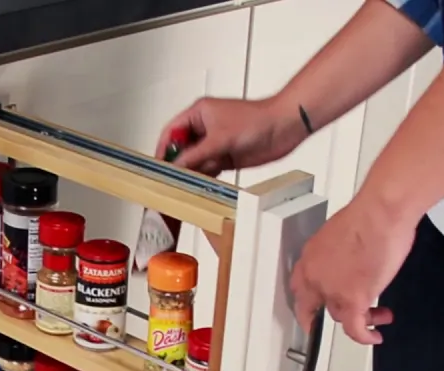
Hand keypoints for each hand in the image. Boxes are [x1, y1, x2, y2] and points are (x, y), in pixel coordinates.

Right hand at [156, 96, 304, 175]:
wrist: (285, 127)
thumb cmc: (258, 119)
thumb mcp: (220, 139)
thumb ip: (196, 155)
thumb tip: (176, 165)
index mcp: (199, 114)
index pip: (171, 131)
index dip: (163, 148)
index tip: (159, 165)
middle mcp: (205, 128)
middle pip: (181, 149)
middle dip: (177, 163)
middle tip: (171, 178)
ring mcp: (215, 143)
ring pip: (194, 161)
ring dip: (192, 172)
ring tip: (186, 184)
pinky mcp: (225, 156)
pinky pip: (208, 169)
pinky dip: (204, 177)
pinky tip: (201, 184)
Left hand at [290, 196, 414, 344]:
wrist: (380, 214)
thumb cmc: (369, 215)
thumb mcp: (342, 233)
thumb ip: (341, 252)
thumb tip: (350, 258)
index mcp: (311, 257)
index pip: (299, 285)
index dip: (307, 300)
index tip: (313, 307)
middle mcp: (315, 275)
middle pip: (312, 306)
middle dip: (325, 316)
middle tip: (338, 321)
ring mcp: (332, 290)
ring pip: (338, 316)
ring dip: (360, 318)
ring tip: (378, 316)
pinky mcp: (353, 299)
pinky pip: (355, 328)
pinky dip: (364, 335)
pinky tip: (373, 336)